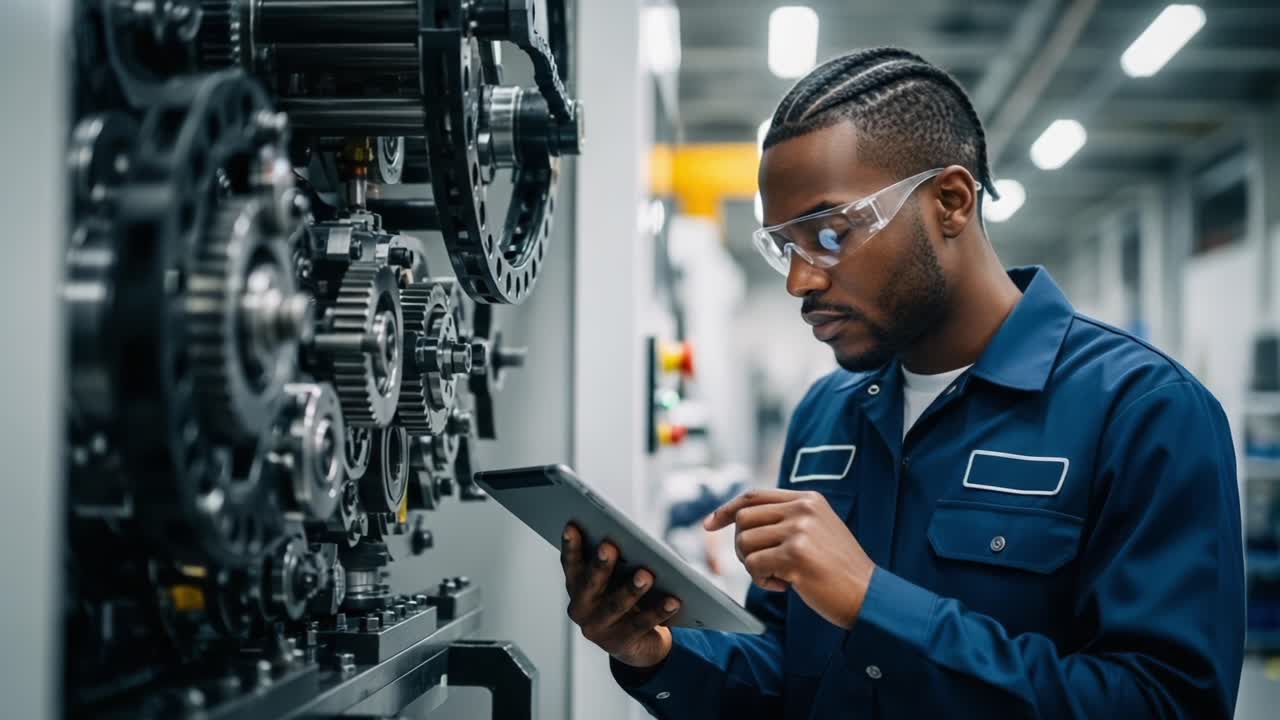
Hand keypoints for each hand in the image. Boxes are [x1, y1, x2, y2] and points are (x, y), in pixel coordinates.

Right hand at [561, 523, 681, 668]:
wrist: (637, 643)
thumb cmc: (624, 596)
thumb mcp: (615, 579)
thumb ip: (615, 562)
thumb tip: (632, 540)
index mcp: (576, 586)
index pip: (571, 564)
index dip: (570, 546)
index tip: (572, 526)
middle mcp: (581, 609)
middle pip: (590, 584)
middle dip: (600, 565)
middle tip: (609, 546)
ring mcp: (598, 629)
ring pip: (615, 606)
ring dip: (631, 589)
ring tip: (646, 575)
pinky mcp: (620, 645)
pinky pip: (641, 625)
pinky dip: (658, 611)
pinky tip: (673, 600)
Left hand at [704, 489, 874, 628]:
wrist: (869, 596)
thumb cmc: (839, 571)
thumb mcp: (817, 531)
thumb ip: (787, 520)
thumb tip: (741, 521)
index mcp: (808, 499)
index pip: (754, 496)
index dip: (727, 509)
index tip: (709, 524)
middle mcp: (803, 508)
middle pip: (744, 519)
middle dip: (742, 546)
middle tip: (762, 566)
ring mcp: (800, 529)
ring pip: (745, 543)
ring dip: (754, 566)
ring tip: (780, 576)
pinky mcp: (795, 554)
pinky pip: (754, 565)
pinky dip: (762, 581)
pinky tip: (786, 586)